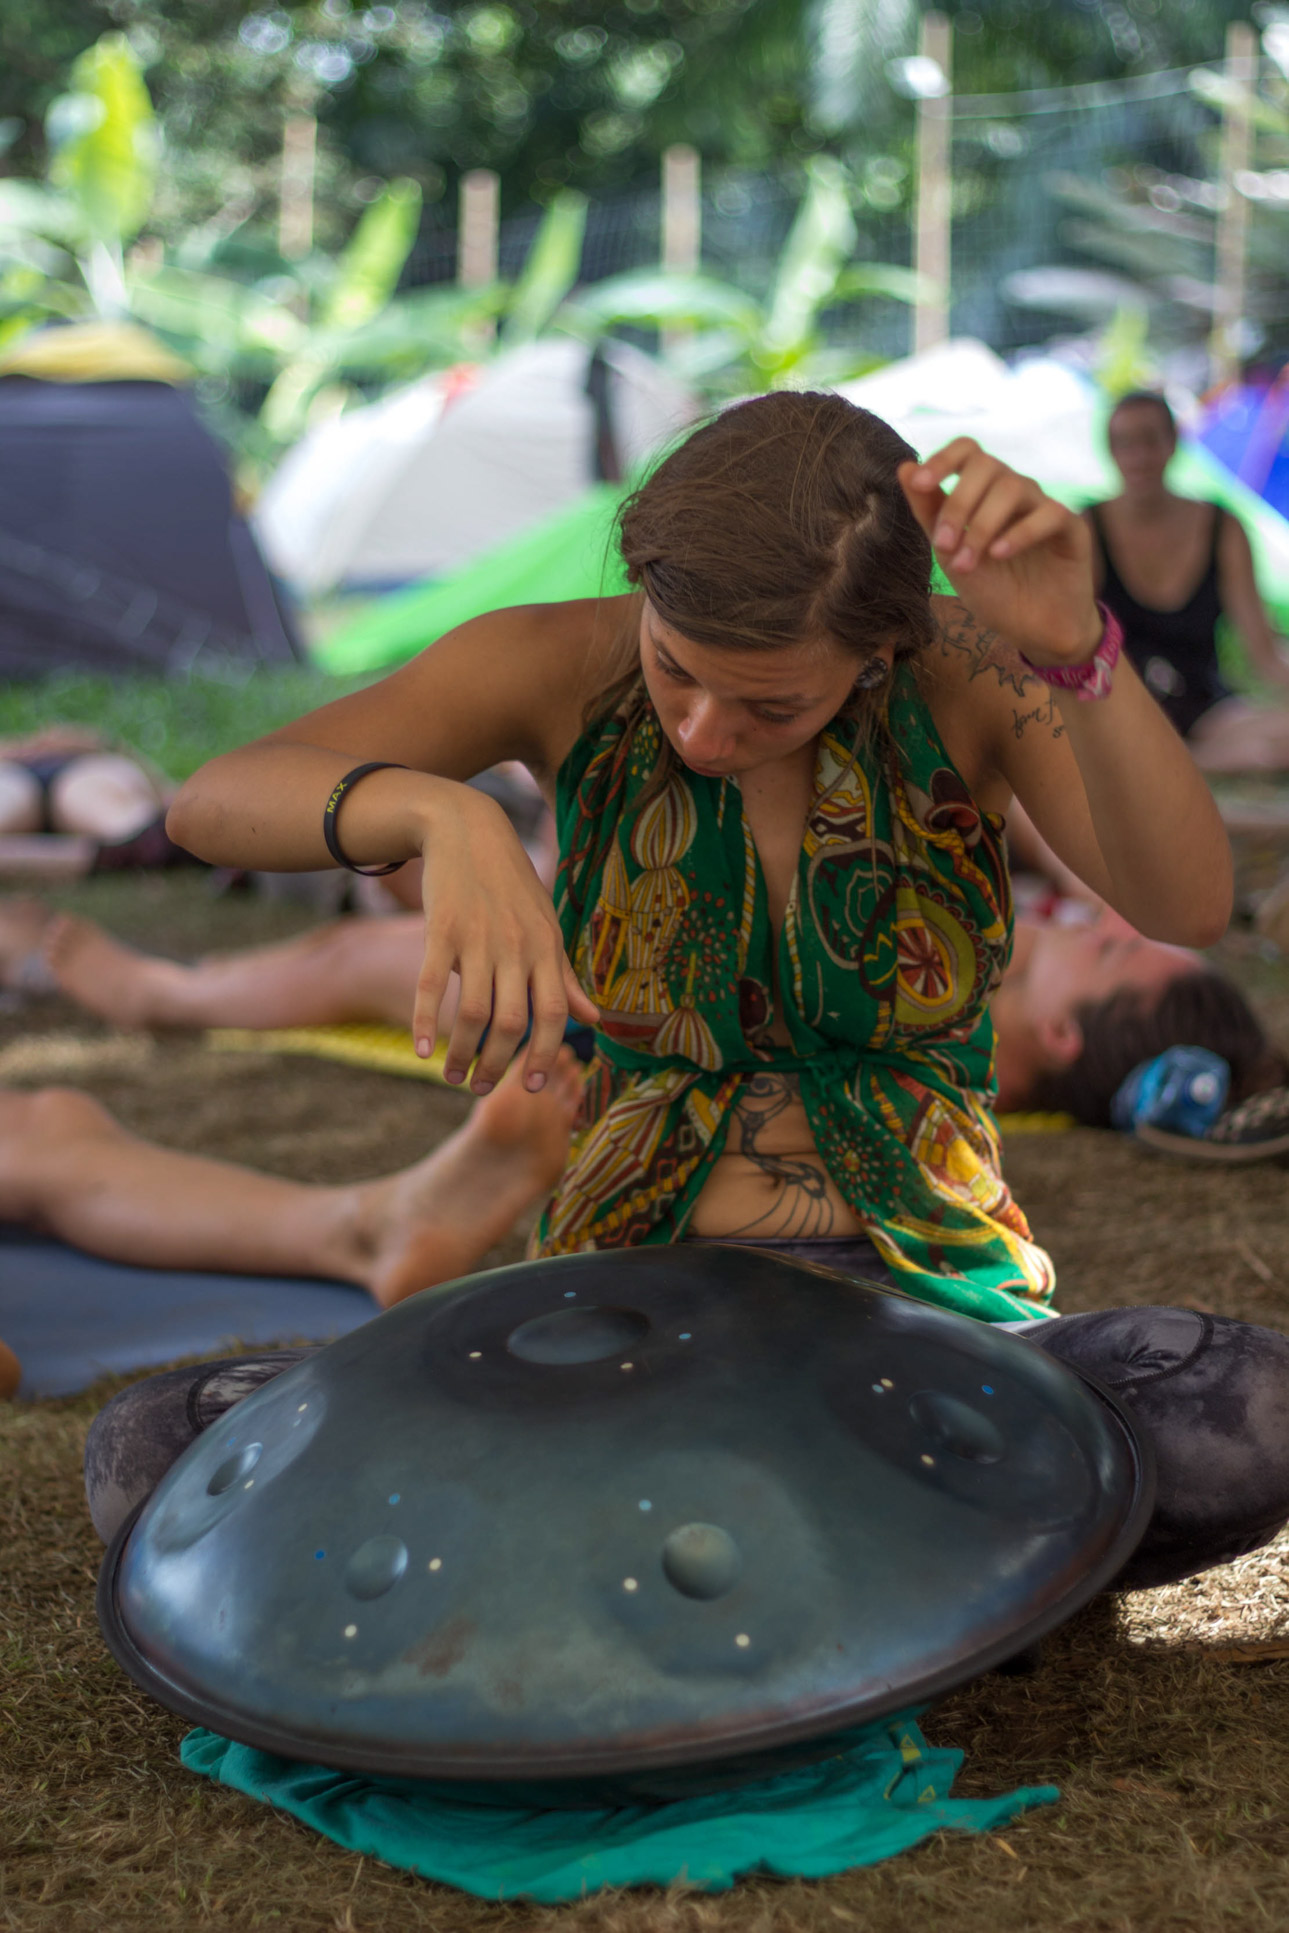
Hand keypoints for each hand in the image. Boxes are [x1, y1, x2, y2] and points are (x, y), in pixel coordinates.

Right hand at [412, 786, 598, 1095]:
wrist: (466, 829)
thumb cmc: (511, 885)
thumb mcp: (547, 925)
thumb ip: (565, 977)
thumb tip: (594, 1020)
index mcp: (546, 948)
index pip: (554, 1014)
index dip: (546, 1054)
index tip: (534, 1087)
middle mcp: (516, 947)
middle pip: (511, 1022)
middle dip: (497, 1064)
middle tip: (481, 1089)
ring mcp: (477, 939)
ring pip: (472, 1012)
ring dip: (461, 1053)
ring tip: (453, 1076)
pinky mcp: (440, 930)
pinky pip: (430, 985)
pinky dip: (425, 1021)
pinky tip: (421, 1050)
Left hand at [899, 440, 1101, 666]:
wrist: (1031, 630)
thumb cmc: (992, 588)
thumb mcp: (949, 553)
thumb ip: (929, 512)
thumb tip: (904, 467)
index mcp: (985, 491)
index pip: (968, 450)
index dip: (943, 459)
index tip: (921, 484)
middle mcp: (1015, 491)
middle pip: (987, 465)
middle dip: (958, 504)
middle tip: (944, 546)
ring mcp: (1043, 506)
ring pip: (1013, 487)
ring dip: (982, 526)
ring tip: (968, 564)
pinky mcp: (1071, 528)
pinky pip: (1049, 513)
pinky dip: (1020, 532)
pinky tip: (1000, 554)